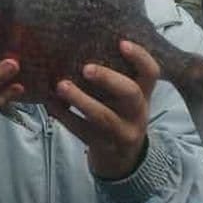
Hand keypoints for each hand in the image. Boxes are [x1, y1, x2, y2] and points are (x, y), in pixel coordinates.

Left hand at [45, 40, 159, 179]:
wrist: (123, 159)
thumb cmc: (119, 115)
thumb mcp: (126, 98)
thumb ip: (116, 76)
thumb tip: (84, 43)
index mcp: (144, 95)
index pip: (151, 72)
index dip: (139, 57)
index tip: (121, 43)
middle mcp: (137, 113)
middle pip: (131, 94)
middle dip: (108, 78)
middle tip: (86, 68)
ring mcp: (122, 132)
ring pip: (104, 117)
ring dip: (80, 99)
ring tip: (61, 86)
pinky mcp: (103, 146)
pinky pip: (83, 131)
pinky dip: (65, 116)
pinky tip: (51, 104)